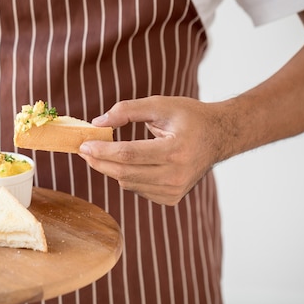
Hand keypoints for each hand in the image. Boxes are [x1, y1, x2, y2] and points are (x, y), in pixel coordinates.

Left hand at [78, 96, 226, 205]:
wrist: (219, 136)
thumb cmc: (189, 117)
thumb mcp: (160, 105)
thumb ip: (127, 111)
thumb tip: (97, 123)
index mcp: (175, 150)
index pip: (129, 154)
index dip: (103, 150)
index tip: (84, 144)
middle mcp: (177, 175)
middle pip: (125, 173)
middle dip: (99, 162)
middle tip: (84, 150)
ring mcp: (175, 190)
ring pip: (128, 184)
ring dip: (112, 169)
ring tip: (106, 152)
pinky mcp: (172, 198)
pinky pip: (138, 189)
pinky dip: (129, 177)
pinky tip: (134, 163)